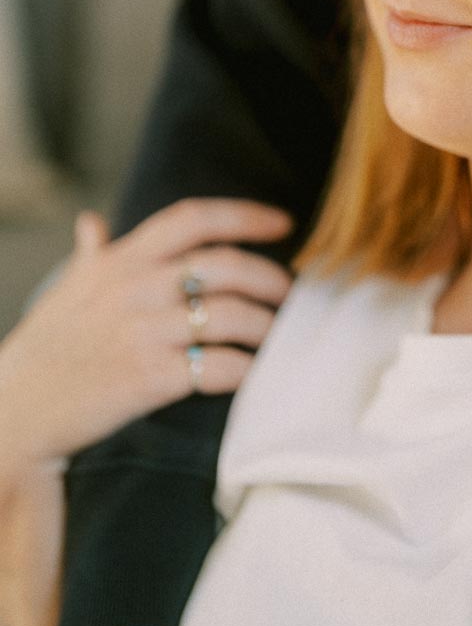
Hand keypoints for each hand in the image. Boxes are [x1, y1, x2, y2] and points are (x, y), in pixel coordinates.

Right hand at [0, 199, 292, 476]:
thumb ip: (89, 254)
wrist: (15, 411)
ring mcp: (142, 332)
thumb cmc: (47, 349)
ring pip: (228, 315)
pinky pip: (216, 366)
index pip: (192, 218)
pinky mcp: (148, 378)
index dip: (244, 215)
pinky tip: (256, 372)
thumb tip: (90, 221)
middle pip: (223, 264)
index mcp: (121, 260)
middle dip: (268, 276)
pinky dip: (246, 369)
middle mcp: (135, 288)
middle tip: (291, 292)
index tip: (282, 222)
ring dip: (265, 325)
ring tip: (280, 335)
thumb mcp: (67, 291)